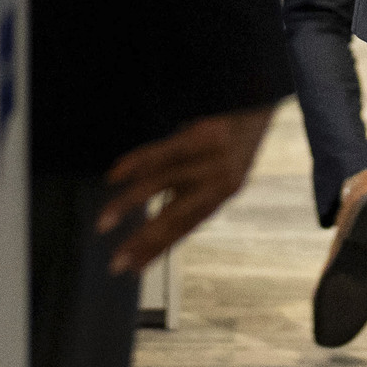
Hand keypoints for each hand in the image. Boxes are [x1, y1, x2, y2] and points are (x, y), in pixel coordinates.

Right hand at [98, 105, 274, 275]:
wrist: (263, 97)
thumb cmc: (234, 133)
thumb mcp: (219, 168)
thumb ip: (192, 190)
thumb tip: (160, 218)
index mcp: (221, 194)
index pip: (184, 229)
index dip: (157, 250)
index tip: (131, 269)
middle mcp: (219, 182)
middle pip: (174, 218)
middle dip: (143, 242)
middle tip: (117, 263)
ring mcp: (212, 159)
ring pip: (161, 185)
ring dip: (128, 205)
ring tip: (104, 222)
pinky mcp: (203, 134)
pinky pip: (163, 152)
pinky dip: (136, 164)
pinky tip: (115, 175)